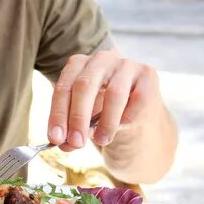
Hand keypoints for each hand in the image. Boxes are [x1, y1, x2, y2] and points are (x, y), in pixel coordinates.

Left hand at [47, 50, 163, 150]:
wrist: (135, 109)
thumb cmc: (101, 111)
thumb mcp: (84, 120)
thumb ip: (73, 130)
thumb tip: (64, 144)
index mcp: (78, 64)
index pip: (63, 87)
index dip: (58, 114)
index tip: (55, 138)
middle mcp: (100, 59)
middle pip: (84, 85)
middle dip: (78, 117)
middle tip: (76, 142)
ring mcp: (126, 64)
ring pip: (114, 93)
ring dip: (106, 122)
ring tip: (101, 141)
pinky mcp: (148, 74)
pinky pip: (138, 98)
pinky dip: (128, 116)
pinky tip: (123, 127)